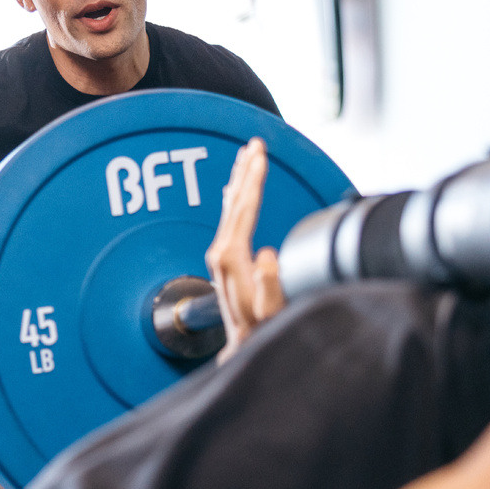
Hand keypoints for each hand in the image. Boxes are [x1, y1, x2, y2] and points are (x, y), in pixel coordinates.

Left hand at [205, 138, 284, 360]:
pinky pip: (230, 217)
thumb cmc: (261, 330)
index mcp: (231, 257)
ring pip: (230, 206)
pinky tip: (236, 187)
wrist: (244, 346)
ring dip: (239, 179)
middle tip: (255, 143)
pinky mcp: (224, 258)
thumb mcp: (269, 312)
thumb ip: (268, 285)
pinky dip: (235, 196)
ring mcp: (220, 254)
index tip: (260, 155)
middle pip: (234, 201)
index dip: (253, 180)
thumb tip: (267, 256)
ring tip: (248, 154)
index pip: (243, 208)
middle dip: (245, 170)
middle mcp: (220, 252)